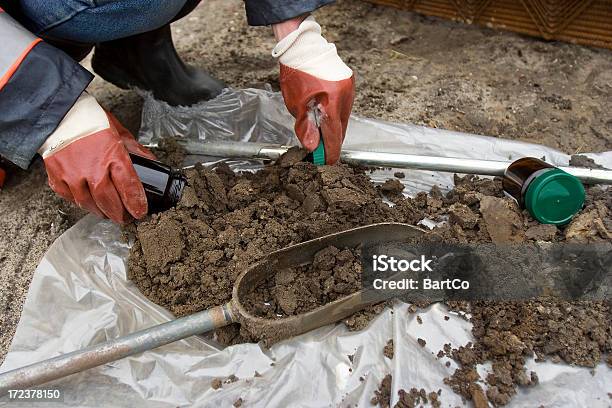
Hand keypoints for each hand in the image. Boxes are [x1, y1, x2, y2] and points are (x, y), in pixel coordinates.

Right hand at [39, 93, 155, 222]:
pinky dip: (80, 202)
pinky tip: (88, 201)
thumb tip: (151, 162)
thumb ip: (135, 150)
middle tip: (126, 218)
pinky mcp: (57, 177)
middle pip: (110, 202)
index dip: (136, 204)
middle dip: (120, 214)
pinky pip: (70, 198)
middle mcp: (93, 169)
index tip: (140, 212)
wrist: (60, 114)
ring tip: (108, 213)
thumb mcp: (120, 132)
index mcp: (113, 157)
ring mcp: (73, 175)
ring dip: (101, 211)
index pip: (129, 188)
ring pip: (89, 204)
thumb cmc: (90, 120)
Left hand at [273, 16, 354, 163]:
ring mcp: (350, 89)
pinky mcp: (349, 83)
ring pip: (343, 118)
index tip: (328, 162)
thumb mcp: (296, 105)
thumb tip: (313, 147)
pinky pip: (344, 106)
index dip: (331, 152)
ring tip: (321, 135)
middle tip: (321, 152)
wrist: (301, 46)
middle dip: (332, 141)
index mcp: (333, 103)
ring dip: (333, 128)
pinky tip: (325, 117)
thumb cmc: (296, 72)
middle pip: (341, 128)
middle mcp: (346, 96)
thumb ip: (306, 128)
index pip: (335, 136)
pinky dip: (336, 115)